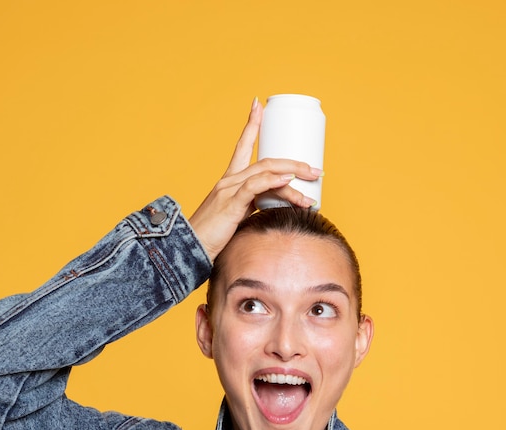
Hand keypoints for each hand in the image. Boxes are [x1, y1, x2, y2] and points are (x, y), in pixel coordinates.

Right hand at [189, 98, 322, 261]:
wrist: (189, 248)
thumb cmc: (212, 236)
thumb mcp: (235, 217)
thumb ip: (251, 208)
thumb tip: (275, 211)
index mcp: (229, 181)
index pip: (242, 146)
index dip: (251, 125)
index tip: (259, 105)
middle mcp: (229, 181)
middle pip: (266, 161)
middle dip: (293, 162)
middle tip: (316, 170)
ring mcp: (229, 190)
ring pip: (265, 172)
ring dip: (292, 174)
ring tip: (312, 179)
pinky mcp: (230, 204)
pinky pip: (254, 188)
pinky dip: (272, 182)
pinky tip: (287, 181)